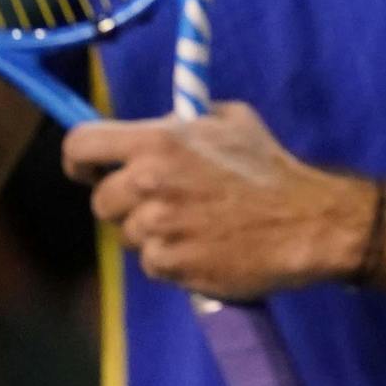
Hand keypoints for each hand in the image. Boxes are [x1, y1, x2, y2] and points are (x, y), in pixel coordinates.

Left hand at [63, 104, 370, 301]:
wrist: (306, 223)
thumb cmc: (269, 169)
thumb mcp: (229, 121)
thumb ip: (183, 122)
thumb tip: (157, 124)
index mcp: (157, 142)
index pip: (81, 145)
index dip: (78, 160)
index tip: (87, 170)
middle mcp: (148, 183)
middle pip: (102, 201)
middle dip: (126, 203)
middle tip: (162, 202)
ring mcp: (158, 228)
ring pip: (129, 235)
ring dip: (153, 233)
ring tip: (195, 225)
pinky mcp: (171, 265)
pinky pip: (153, 264)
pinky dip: (172, 259)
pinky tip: (204, 247)